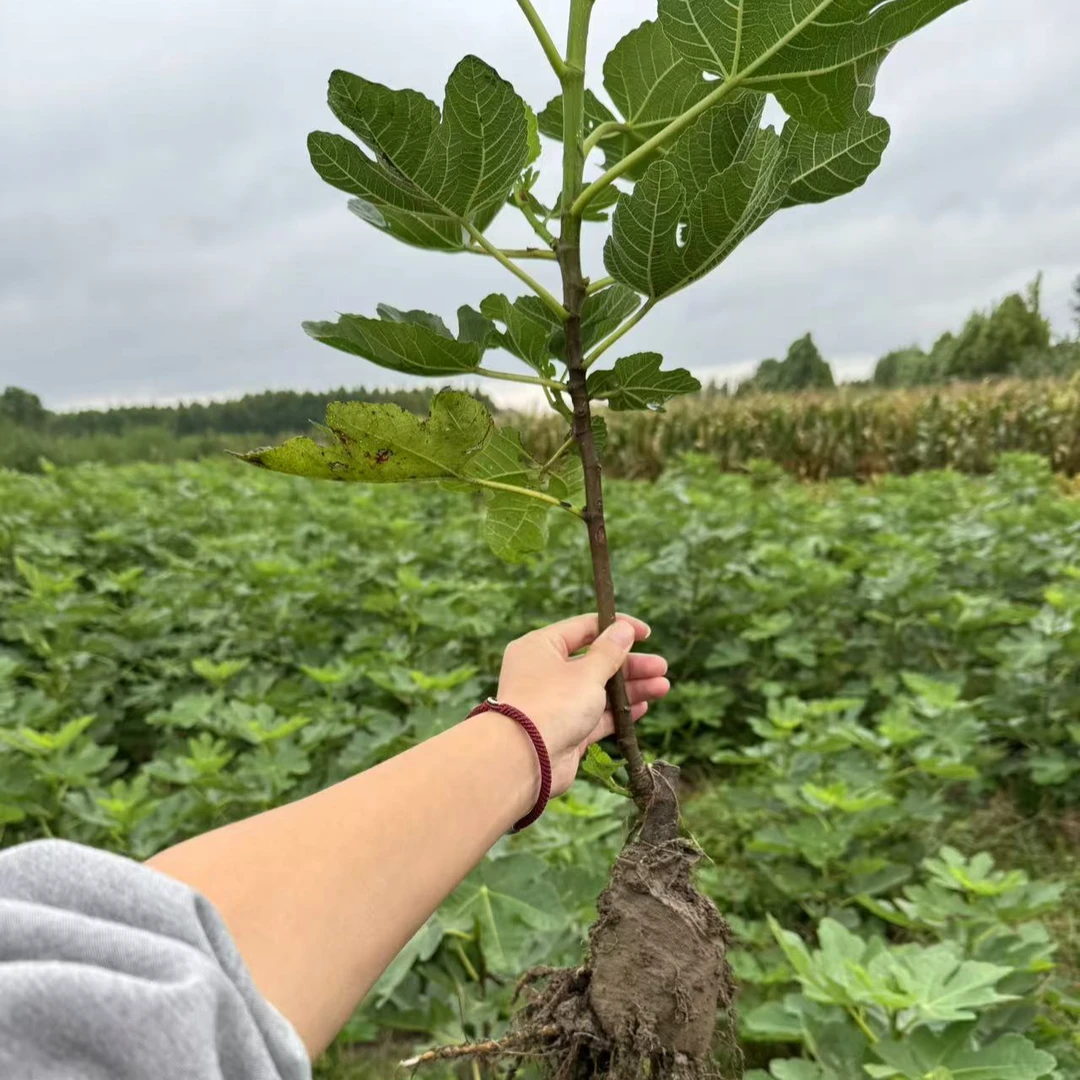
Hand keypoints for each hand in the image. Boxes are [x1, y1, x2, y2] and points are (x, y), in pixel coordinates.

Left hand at [494, 613, 669, 796]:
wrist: (525, 760)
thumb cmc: (553, 705)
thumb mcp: (587, 672)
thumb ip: (609, 652)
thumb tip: (622, 629)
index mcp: (541, 647)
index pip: (584, 628)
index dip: (616, 628)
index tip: (646, 634)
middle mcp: (545, 672)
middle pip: (594, 661)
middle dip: (630, 664)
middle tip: (661, 667)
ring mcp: (555, 703)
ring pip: (598, 689)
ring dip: (630, 688)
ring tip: (662, 686)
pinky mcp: (565, 730)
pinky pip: (596, 716)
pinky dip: (618, 711)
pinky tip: (644, 706)